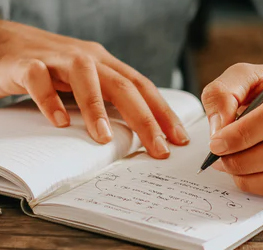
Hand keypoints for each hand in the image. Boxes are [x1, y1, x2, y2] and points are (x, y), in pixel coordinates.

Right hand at [0, 20, 189, 158]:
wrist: (8, 44)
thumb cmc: (54, 70)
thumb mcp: (89, 83)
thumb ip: (108, 101)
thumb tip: (136, 132)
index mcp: (106, 65)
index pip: (143, 87)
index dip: (163, 112)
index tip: (178, 138)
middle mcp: (89, 59)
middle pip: (124, 86)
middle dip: (145, 119)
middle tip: (158, 149)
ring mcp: (59, 59)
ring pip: (86, 78)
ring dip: (97, 109)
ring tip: (106, 138)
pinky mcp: (28, 64)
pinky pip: (40, 80)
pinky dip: (50, 101)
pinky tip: (60, 122)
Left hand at [201, 63, 262, 197]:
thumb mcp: (241, 78)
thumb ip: (223, 94)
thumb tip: (220, 128)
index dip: (244, 133)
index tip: (217, 142)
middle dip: (244, 159)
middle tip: (220, 158)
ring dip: (251, 177)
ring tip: (230, 166)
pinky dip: (262, 187)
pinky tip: (247, 175)